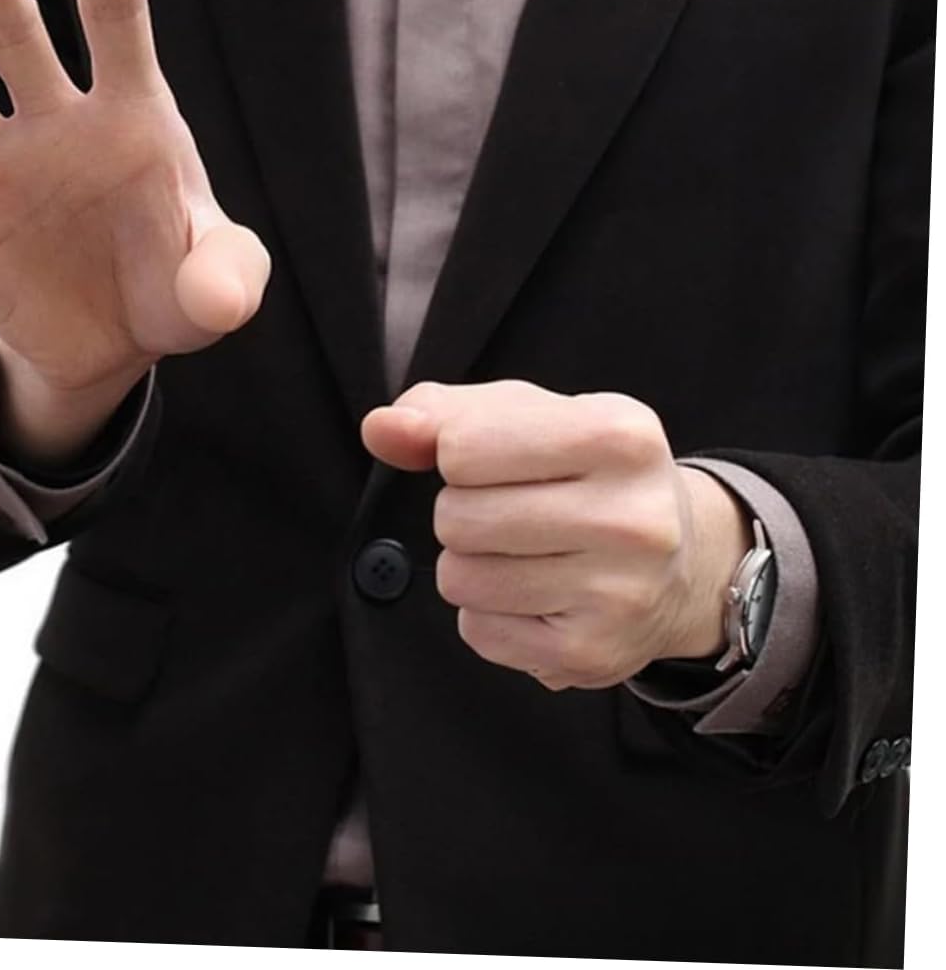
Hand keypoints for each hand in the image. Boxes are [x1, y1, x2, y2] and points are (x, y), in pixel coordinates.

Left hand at [362, 381, 751, 690]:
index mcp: (619, 435)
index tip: (493, 460)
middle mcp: (632, 516)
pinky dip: (488, 613)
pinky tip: (534, 594)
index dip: (456, 453)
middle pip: (457, 517)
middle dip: (462, 512)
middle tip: (510, 511)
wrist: (684, 557)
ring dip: (470, 564)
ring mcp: (619, 592)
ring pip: (461, 578)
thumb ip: (443, 412)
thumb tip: (381, 429)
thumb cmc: (587, 471)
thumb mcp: (530, 416)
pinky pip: (479, 631)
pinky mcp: (593, 653)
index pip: (463, 447)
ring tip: (522, 552)